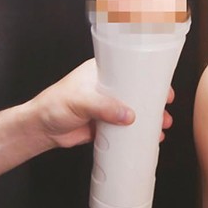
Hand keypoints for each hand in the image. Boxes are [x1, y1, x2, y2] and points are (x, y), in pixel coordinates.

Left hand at [29, 59, 173, 147]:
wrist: (42, 129)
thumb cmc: (53, 105)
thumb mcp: (81, 101)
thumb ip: (104, 107)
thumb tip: (128, 115)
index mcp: (102, 72)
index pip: (130, 69)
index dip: (149, 76)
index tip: (163, 85)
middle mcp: (107, 87)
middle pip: (137, 91)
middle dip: (154, 101)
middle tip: (166, 109)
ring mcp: (107, 106)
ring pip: (134, 110)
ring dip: (149, 119)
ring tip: (161, 126)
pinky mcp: (105, 124)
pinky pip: (126, 128)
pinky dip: (138, 133)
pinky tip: (148, 138)